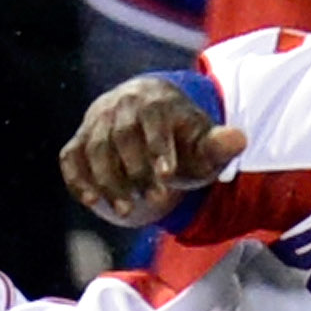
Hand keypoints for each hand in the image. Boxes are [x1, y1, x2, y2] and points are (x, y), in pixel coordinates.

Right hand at [61, 72, 248, 225]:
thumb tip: (239, 139)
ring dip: (108, 181)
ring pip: (95, 148)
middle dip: (135, 170)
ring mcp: (97, 122)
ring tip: (126, 210)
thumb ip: (219, 144)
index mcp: (156, 100)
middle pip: (121, 136)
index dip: (159, 146)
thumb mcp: (203, 140)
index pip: (153, 119)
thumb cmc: (181, 136)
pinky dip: (78, 179)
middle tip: (154, 199)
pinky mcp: (80, 139)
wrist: (148, 116)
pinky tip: (92, 201)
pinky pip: (71, 157)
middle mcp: (122, 106)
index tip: (168, 175)